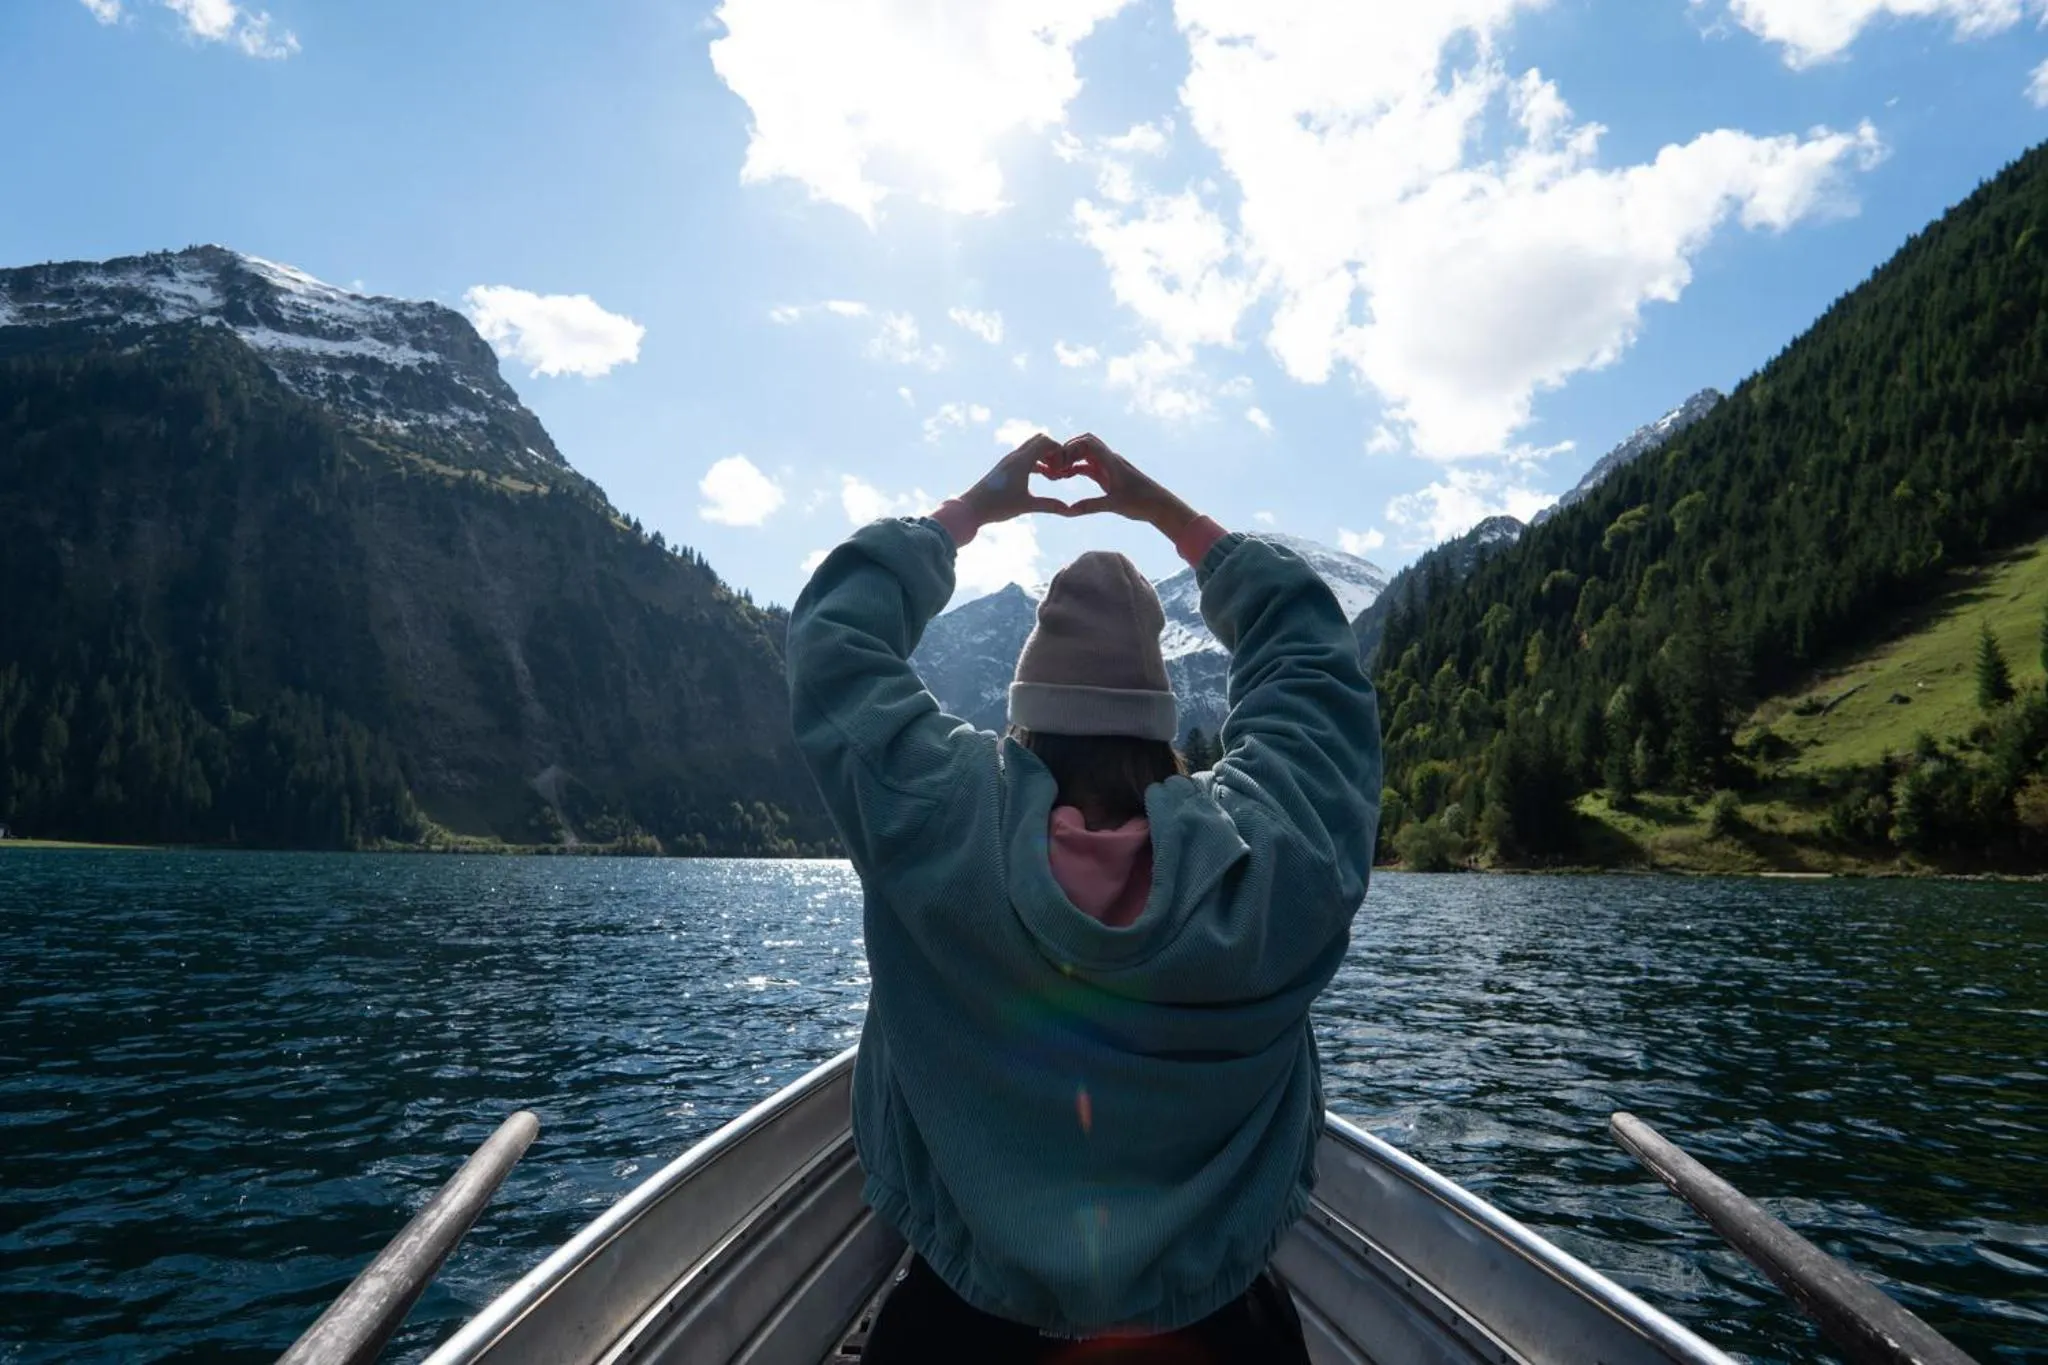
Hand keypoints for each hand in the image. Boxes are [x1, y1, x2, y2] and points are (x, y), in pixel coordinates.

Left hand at [958, 433, 1075, 524]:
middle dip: (1052, 450)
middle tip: (1060, 468)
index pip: (1045, 441)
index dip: (1059, 450)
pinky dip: (1036, 461)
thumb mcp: (1026, 506)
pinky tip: (1042, 476)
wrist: (971, 508)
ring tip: (1052, 474)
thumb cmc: (998, 506)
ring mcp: (1008, 461)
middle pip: (1038, 440)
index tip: (1064, 466)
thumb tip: (1070, 510)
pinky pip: (1025, 457)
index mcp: (1021, 461)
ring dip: (1044, 456)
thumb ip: (1049, 505)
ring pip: (1031, 448)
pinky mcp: (1004, 468)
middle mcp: (1014, 456)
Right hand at [1056, 434, 1196, 540]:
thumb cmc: (1142, 503)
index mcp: (1112, 461)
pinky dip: (1076, 468)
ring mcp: (1109, 467)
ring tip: (1055, 471)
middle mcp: (1110, 460)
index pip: (1088, 443)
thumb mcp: (1114, 505)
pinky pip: (1089, 466)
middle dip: (1067, 450)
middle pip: (1085, 443)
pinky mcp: (1109, 475)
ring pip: (1086, 454)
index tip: (1058, 463)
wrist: (1160, 505)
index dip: (1070, 448)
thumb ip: (1090, 506)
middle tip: (1053, 465)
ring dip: (1071, 459)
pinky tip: (1065, 476)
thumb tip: (1068, 510)